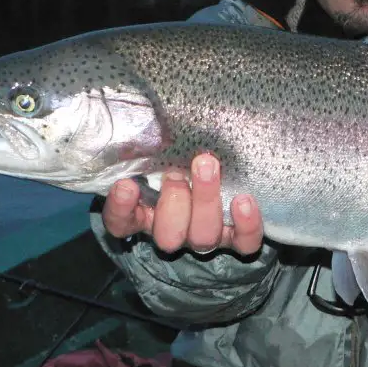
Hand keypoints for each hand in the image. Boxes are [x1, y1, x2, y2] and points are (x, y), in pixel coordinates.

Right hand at [102, 153, 263, 255]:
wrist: (227, 172)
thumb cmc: (185, 157)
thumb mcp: (164, 149)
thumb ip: (150, 143)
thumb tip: (142, 123)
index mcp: (147, 214)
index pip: (122, 223)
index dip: (121, 210)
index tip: (126, 185)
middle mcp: (175, 231)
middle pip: (168, 236)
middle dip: (173, 203)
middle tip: (176, 173)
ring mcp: (206, 237)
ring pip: (203, 237)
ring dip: (205, 201)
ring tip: (207, 165)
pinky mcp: (238, 239)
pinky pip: (244, 243)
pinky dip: (246, 225)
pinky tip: (244, 200)